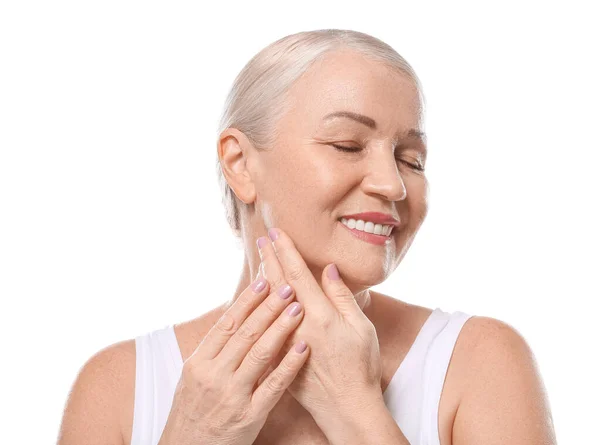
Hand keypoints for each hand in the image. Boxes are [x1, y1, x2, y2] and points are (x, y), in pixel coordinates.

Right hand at [158, 268, 309, 444]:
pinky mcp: (250, 416)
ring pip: (260, 355)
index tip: (263, 281)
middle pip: (246, 334)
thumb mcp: (193, 376)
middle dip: (268, 307)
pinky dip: (289, 365)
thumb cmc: (193, 410)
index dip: (247, 301)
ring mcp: (232, 396)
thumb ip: (214, 350)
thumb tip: (237, 317)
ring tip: (298, 308)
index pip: (227, 324)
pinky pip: (273, 386)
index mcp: (199, 362)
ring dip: (281, 328)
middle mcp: (214, 375)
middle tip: (287, 286)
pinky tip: (303, 348)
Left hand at [256, 228, 383, 426]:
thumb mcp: (361, 328)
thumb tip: (329, 269)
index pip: (297, 275)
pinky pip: (263, 326)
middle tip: (261, 239)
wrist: (346, 409)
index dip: (285, 251)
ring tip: (259, 260)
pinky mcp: (278, 358)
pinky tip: (256, 299)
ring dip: (261, 280)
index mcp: (320, 316)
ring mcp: (285, 343)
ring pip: (266, 305)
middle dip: (269, 259)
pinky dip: (259, 308)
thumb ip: (342, 297)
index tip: (276, 233)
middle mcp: (298, 326)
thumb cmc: (361, 367)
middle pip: (277, 285)